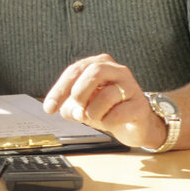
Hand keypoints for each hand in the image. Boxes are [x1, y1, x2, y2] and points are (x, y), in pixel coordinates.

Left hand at [42, 53, 166, 149]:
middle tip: (77, 111)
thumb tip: (72, 111)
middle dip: (79, 93)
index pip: (74, 70)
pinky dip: (107, 122)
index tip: (49, 109)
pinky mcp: (140, 105)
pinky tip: (110, 122)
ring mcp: (131, 86)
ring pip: (106, 95)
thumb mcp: (81, 106)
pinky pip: (118, 114)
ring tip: (95, 118)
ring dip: (93, 112)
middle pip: (94, 71)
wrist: (133, 126)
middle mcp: (117, 70)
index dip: (59, 91)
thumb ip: (70, 106)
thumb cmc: (104, 109)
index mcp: (98, 63)